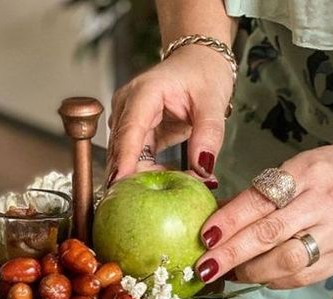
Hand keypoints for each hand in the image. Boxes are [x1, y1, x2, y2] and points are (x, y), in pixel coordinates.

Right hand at [107, 45, 234, 182]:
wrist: (198, 61)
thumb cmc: (204, 73)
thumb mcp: (213, 101)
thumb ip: (209, 135)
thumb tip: (204, 169)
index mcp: (144, 92)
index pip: (130, 131)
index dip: (124, 161)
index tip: (119, 186)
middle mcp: (128, 106)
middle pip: (123, 150)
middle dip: (136, 178)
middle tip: (155, 203)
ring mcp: (127, 120)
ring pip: (126, 159)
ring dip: (143, 178)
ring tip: (168, 191)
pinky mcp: (134, 134)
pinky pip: (136, 161)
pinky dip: (148, 174)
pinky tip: (163, 183)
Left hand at [195, 142, 332, 288]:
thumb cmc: (327, 174)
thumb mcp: (294, 170)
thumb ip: (257, 197)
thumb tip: (215, 223)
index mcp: (306, 172)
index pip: (260, 199)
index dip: (230, 221)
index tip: (206, 237)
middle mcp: (322, 202)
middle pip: (270, 233)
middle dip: (233, 254)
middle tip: (206, 267)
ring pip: (287, 260)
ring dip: (252, 271)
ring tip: (233, 273)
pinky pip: (302, 277)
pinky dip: (275, 280)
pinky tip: (260, 277)